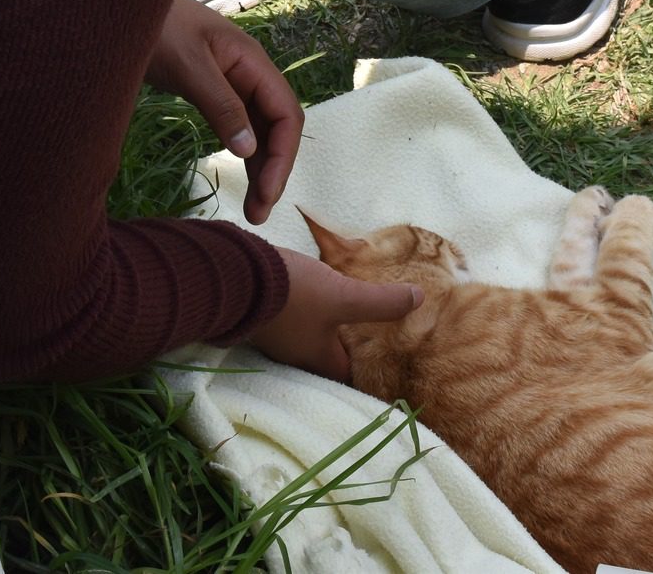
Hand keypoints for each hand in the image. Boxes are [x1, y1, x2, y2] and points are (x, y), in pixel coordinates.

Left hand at [146, 0, 303, 224]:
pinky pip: (238, 123)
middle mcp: (249, 72)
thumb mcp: (188, 66)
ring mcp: (231, 79)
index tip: (266, 194)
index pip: (287, 114)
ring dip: (261, 165)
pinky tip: (238, 171)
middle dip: (275, 169)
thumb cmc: (155, 26)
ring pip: (259, 127)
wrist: (123, 1)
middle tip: (258, 213)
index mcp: (252, 61)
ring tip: (252, 207)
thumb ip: (220, 104)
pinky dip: (243, 149)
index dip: (283, 156)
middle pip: (278, 125)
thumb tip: (249, 150)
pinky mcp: (211, 87)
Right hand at [249, 247, 419, 380]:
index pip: (349, 376)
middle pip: (328, 359)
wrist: (233, 275)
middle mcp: (295, 355)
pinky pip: (292, 321)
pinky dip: (307, 313)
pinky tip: (314, 296)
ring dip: (326, 330)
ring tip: (348, 315)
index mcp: (318, 359)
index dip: (367, 371)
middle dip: (348, 350)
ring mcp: (276, 336)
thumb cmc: (292, 294)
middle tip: (373, 336)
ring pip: (308, 339)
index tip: (388, 363)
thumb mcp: (342, 296)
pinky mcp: (263, 314)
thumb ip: (380, 302)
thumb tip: (419, 299)